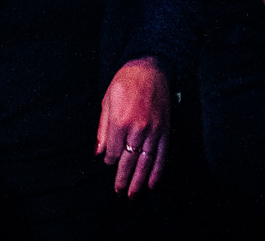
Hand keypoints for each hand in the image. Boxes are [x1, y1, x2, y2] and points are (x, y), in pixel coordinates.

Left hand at [96, 56, 170, 195]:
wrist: (150, 68)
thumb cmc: (125, 82)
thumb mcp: (107, 101)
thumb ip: (103, 129)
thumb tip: (99, 152)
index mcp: (120, 121)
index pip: (114, 151)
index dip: (110, 160)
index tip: (110, 162)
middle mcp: (138, 128)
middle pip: (129, 161)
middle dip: (123, 179)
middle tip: (120, 193)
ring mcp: (153, 130)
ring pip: (146, 162)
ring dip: (139, 181)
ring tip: (134, 195)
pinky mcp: (165, 130)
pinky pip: (162, 154)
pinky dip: (158, 171)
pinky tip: (152, 183)